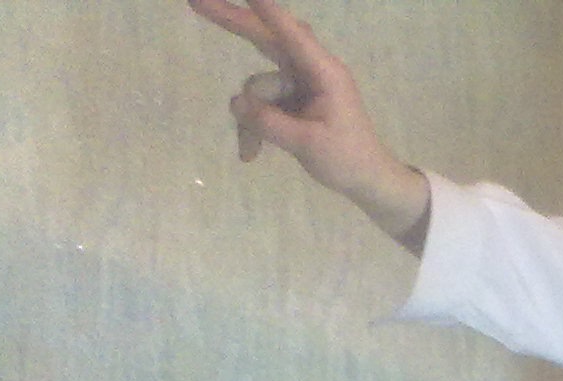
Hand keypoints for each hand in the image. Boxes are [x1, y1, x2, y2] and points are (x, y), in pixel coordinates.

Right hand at [189, 0, 430, 243]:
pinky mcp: (291, 99)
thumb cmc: (347, 159)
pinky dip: (253, 128)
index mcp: (324, 72)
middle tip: (196, 1)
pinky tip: (250, 155)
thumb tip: (236, 103)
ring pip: (258, 87)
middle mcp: (310, 70)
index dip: (266, 9)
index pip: (291, 32)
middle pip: (265, 39)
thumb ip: (270, 123)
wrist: (366, 180)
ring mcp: (299, 83)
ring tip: (251, 151)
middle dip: (232, 21)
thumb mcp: (308, 145)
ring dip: (250, 119)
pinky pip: (261, 105)